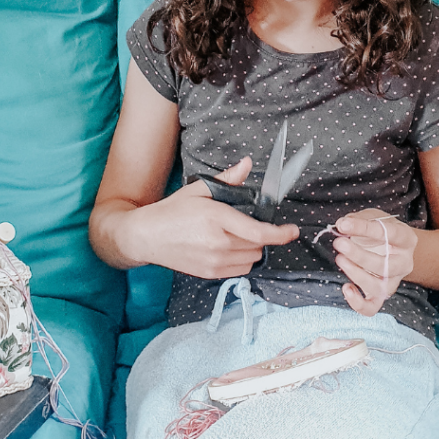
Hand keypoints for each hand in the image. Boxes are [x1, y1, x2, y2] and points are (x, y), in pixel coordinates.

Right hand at [125, 157, 298, 278]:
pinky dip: (242, 260)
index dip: (281, 234)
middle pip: (258, 246)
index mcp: (216, 218)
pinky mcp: (209, 273)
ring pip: (252, 259)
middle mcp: (218, 243)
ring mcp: (213, 261)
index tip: (292, 230)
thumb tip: (247, 164)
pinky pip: (240, 270)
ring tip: (236, 236)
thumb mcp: (199, 189)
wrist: (146, 237)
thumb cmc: (172, 211)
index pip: (259, 232)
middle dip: (261, 236)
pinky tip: (228, 249)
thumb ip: (227, 179)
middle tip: (246, 224)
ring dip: (252, 249)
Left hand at [331, 209, 417, 316]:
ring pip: (379, 287)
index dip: (365, 229)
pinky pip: (372, 307)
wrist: (393, 247)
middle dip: (359, 255)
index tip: (343, 225)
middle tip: (339, 243)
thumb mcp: (374, 217)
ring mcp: (394, 281)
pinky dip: (358, 303)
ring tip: (340, 259)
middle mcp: (404, 263)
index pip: (389, 233)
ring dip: (356, 274)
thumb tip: (342, 225)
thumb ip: (359, 219)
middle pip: (385, 265)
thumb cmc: (381, 230)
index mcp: (406, 239)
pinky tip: (346, 287)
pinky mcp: (381, 295)